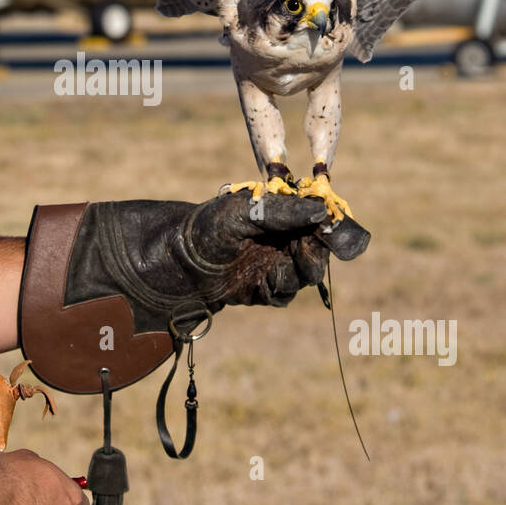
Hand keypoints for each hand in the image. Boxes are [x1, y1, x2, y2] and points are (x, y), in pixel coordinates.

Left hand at [66, 192, 361, 334]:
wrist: (168, 265)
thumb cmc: (202, 230)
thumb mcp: (243, 215)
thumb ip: (283, 212)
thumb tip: (323, 210)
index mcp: (273, 211)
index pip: (313, 215)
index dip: (328, 223)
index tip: (336, 229)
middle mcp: (274, 236)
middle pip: (314, 247)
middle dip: (315, 252)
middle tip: (305, 253)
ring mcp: (267, 263)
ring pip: (302, 273)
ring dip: (297, 273)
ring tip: (278, 270)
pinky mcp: (257, 289)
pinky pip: (282, 294)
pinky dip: (278, 291)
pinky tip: (263, 286)